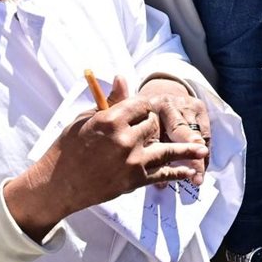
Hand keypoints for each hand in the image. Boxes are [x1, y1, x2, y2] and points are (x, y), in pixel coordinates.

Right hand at [4, 77, 208, 240]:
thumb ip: (110, 102)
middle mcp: (125, 139)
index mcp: (111, 119)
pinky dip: (177, 173)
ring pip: (166, 150)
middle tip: (159, 127)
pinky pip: (161, 175)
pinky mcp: (133, 180)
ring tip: (203, 151)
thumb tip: (123, 77)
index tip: (151, 106)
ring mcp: (131, 160)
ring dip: (187, 150)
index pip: (141, 105)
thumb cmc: (67, 148)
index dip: (147, 105)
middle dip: (157, 125)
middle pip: (154, 125)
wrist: (58, 184)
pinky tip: (189, 172)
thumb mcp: (85, 119)